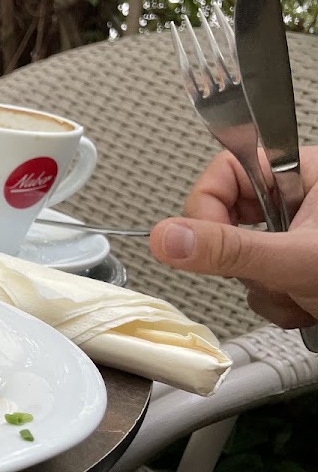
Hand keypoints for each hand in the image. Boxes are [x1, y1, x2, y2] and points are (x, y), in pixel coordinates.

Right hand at [150, 146, 317, 327]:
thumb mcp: (295, 258)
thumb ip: (230, 249)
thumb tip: (167, 238)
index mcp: (302, 172)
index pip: (226, 169)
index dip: (208, 206)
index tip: (209, 239)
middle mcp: (298, 199)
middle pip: (226, 219)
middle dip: (241, 260)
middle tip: (265, 269)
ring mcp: (295, 234)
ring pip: (240, 259)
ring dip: (264, 287)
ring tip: (297, 290)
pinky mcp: (293, 266)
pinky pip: (257, 283)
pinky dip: (276, 302)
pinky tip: (304, 302)